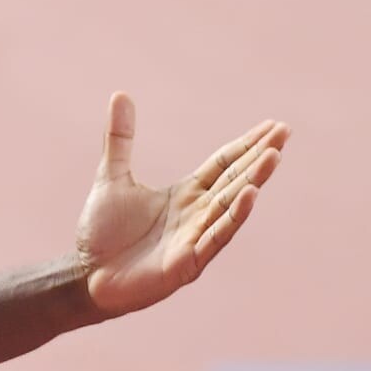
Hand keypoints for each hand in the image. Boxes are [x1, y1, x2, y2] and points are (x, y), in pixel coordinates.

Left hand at [76, 93, 288, 316]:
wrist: (85, 276)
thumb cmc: (102, 234)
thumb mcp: (111, 177)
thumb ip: (120, 139)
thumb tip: (120, 94)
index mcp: (185, 194)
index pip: (224, 164)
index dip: (246, 145)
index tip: (273, 125)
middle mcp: (197, 214)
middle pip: (234, 180)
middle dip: (259, 157)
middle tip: (284, 133)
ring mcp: (195, 238)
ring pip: (230, 206)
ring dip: (252, 181)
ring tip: (273, 157)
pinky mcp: (187, 263)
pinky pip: (215, 237)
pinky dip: (232, 217)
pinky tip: (250, 196)